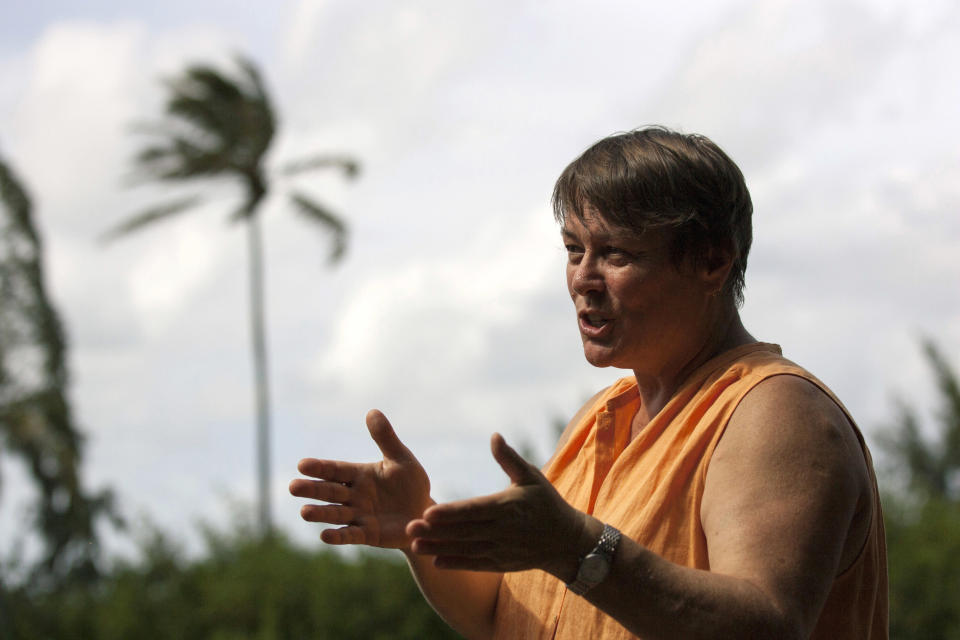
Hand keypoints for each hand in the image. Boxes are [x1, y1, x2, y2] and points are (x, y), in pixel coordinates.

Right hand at [289, 409, 432, 549]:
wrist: (425, 513)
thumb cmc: (411, 484)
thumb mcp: (401, 459)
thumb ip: (385, 438)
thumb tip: (372, 411)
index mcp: (359, 475)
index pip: (335, 470)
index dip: (319, 468)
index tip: (302, 464)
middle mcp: (354, 495)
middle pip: (329, 491)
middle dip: (312, 489)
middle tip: (293, 487)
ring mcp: (359, 516)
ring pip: (336, 514)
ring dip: (320, 513)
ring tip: (304, 512)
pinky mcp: (368, 535)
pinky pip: (351, 535)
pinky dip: (338, 536)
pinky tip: (324, 536)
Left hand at [406, 433, 588, 578]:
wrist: (567, 541)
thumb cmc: (547, 502)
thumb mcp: (531, 476)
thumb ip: (509, 458)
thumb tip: (494, 436)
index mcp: (507, 506)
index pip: (473, 510)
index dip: (450, 512)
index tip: (428, 511)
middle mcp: (502, 530)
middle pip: (464, 531)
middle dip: (436, 531)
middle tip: (410, 527)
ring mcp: (502, 549)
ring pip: (465, 550)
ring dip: (439, 548)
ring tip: (415, 546)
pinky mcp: (502, 563)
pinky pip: (475, 564)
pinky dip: (456, 564)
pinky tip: (436, 561)